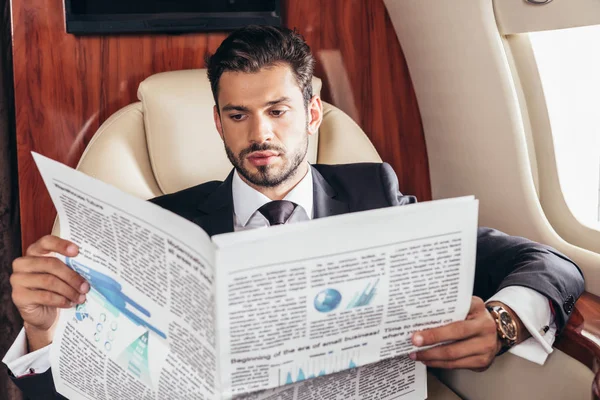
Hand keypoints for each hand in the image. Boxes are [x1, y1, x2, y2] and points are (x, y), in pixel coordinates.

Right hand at [10, 235, 88, 350]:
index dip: (61, 245)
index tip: (77, 251)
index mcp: (34, 252)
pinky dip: (61, 300)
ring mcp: (18, 279)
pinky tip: (70, 303)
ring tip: (81, 297)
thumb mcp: (63, 275)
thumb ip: (71, 266)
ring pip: (49, 281)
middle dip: (72, 276)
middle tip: (85, 286)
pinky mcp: (18, 296)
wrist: (43, 314)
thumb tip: (93, 266)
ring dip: (69, 290)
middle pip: (51, 264)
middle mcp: (23, 263)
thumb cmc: (56, 290)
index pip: (46, 242)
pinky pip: (44, 296)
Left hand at [409, 296, 500, 370]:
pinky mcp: (482, 361)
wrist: (494, 330)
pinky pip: (457, 365)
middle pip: (455, 336)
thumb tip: (419, 316)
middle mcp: (485, 327)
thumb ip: (448, 308)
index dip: (436, 328)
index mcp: (478, 308)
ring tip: (416, 354)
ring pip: (454, 354)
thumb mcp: (465, 305)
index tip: (417, 333)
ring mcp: (486, 346)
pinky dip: (440, 363)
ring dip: (432, 356)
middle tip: (414, 343)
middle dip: (431, 341)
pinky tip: (428, 360)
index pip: (456, 317)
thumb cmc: (473, 316)